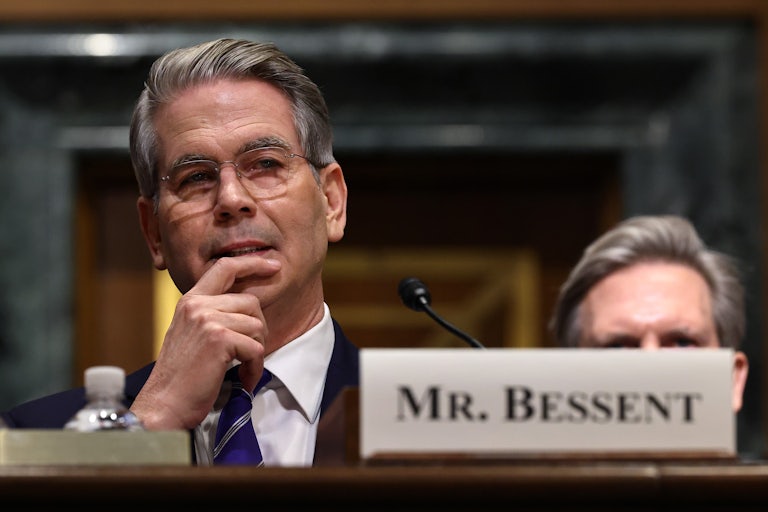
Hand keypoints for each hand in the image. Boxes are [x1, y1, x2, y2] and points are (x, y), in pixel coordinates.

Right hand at [129, 255, 280, 429]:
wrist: (163, 405)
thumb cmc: (181, 377)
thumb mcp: (191, 334)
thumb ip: (212, 315)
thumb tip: (248, 307)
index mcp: (190, 301)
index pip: (225, 267)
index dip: (252, 263)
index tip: (273, 265)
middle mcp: (198, 305)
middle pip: (251, 301)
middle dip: (258, 329)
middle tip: (248, 353)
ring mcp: (208, 320)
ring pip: (257, 325)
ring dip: (256, 351)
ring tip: (242, 369)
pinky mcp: (219, 339)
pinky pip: (256, 348)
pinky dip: (255, 367)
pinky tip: (243, 379)